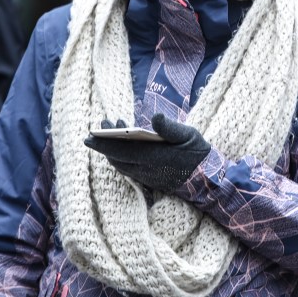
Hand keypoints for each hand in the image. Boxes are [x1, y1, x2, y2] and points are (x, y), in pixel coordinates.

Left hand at [84, 113, 210, 192]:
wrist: (208, 179)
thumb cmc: (198, 153)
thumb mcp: (188, 135)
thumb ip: (169, 127)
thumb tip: (154, 117)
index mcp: (153, 157)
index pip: (121, 151)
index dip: (103, 144)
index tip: (89, 135)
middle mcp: (146, 170)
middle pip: (117, 158)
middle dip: (104, 143)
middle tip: (100, 125)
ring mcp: (147, 177)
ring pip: (121, 164)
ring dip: (112, 149)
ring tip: (112, 129)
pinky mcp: (150, 180)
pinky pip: (128, 169)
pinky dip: (121, 156)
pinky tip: (123, 144)